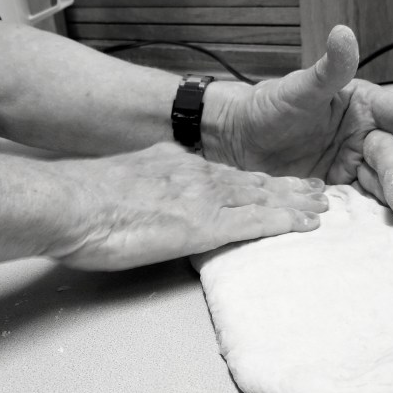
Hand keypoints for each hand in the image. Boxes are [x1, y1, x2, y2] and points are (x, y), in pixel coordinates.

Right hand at [47, 143, 327, 269]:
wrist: (70, 203)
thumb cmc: (83, 200)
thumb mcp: (121, 182)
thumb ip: (145, 186)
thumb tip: (152, 198)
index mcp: (175, 166)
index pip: (226, 173)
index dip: (256, 179)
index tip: (276, 182)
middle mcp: (195, 176)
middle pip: (252, 181)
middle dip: (287, 186)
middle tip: (316, 190)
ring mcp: (202, 199)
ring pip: (262, 197)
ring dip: (295, 202)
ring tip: (322, 206)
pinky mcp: (203, 225)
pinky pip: (254, 222)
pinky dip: (283, 221)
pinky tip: (304, 226)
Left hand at [203, 25, 392, 222]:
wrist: (238, 141)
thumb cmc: (270, 106)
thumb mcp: (299, 88)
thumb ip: (327, 69)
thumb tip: (343, 33)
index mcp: (363, 105)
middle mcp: (363, 135)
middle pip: (390, 158)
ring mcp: (351, 164)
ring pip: (379, 182)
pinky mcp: (336, 189)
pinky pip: (357, 202)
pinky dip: (369, 214)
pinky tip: (379, 228)